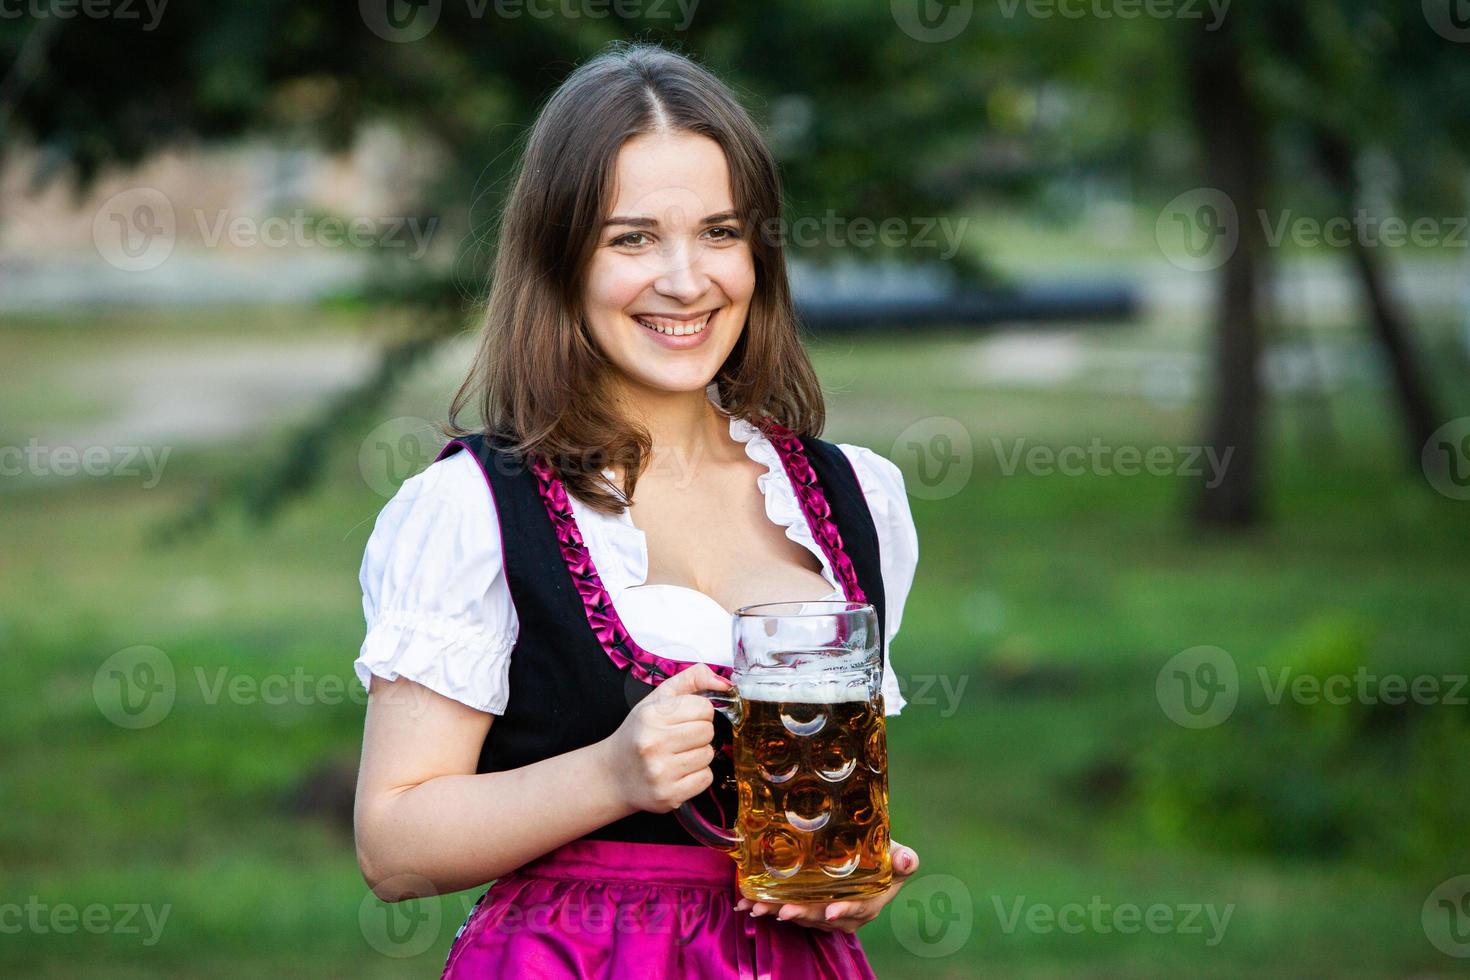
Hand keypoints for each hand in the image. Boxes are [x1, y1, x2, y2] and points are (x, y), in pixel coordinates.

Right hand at [603, 662, 733, 813]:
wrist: (613, 774)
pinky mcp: (669, 795)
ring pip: (708, 755)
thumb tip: (724, 683)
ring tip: (678, 755)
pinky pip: (706, 778)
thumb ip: (691, 679)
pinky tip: (679, 772)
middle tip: (681, 738)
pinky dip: (698, 775)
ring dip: (699, 754)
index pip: (703, 707)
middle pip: (707, 731)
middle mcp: (653, 743)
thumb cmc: (639, 734)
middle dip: (699, 733)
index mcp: (650, 716)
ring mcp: (660, 772)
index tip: (686, 719)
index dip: (699, 712)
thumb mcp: (657, 699)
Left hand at [734, 841, 919, 933]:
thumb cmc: (882, 856)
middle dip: (802, 913)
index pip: (858, 908)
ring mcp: (826, 913)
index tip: (831, 911)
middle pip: (823, 915)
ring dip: (779, 911)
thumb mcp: (896, 855)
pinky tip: (749, 903)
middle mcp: (847, 913)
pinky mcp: (809, 908)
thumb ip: (903, 859)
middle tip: (781, 911)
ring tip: (758, 906)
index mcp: (870, 901)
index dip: (846, 910)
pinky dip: (770, 907)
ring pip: (803, 915)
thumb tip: (908, 859)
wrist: (866, 859)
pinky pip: (791, 910)